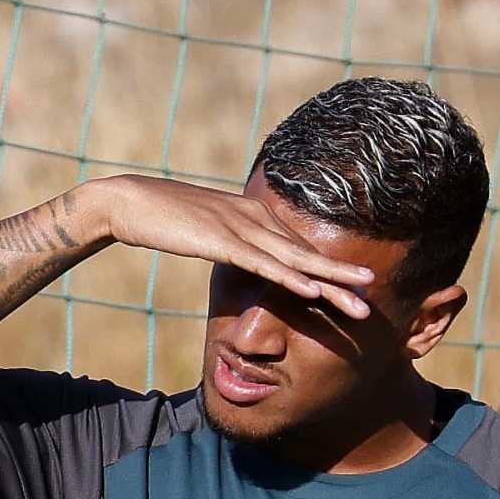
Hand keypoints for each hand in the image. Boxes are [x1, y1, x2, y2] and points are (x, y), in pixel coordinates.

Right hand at [87, 175, 376, 319]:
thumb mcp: (203, 232)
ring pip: (294, 260)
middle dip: (340, 277)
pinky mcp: (223, 241)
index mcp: (253, 216)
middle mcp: (255, 219)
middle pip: (305, 254)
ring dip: (329, 280)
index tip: (351, 288)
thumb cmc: (161, 219)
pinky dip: (289, 277)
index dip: (327, 269)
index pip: (297, 248)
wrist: (129, 202)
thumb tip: (241, 257)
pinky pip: (263, 264)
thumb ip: (227, 241)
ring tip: (359, 296)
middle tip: (370, 296)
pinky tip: (311, 289)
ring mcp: (241, 229)